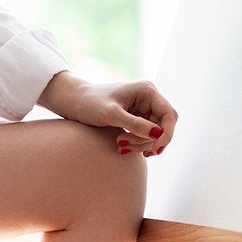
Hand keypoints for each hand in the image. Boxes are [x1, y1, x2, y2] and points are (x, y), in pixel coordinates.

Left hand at [39, 71, 176, 155]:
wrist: (72, 101)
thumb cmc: (89, 103)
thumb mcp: (111, 115)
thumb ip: (135, 124)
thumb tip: (158, 133)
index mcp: (147, 91)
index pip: (169, 115)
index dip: (166, 134)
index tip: (155, 149)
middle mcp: (148, 98)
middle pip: (163, 126)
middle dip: (149, 141)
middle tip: (127, 148)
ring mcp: (142, 108)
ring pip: (153, 133)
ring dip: (140, 144)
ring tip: (120, 146)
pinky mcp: (135, 117)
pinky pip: (143, 134)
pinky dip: (135, 143)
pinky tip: (121, 147)